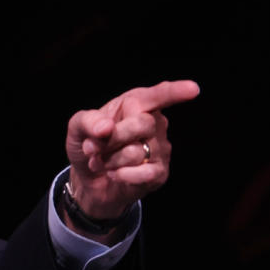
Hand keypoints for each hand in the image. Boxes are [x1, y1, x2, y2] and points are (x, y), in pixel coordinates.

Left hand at [65, 80, 199, 230]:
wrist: (88, 180)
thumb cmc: (88, 145)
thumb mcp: (77, 128)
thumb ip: (87, 121)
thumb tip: (106, 127)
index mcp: (134, 104)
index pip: (156, 95)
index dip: (174, 92)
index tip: (192, 89)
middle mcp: (153, 123)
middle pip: (142, 124)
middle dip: (112, 138)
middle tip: (92, 148)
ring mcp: (160, 148)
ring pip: (137, 151)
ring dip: (110, 160)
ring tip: (101, 162)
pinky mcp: (160, 172)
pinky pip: (145, 173)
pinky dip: (123, 175)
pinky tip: (114, 174)